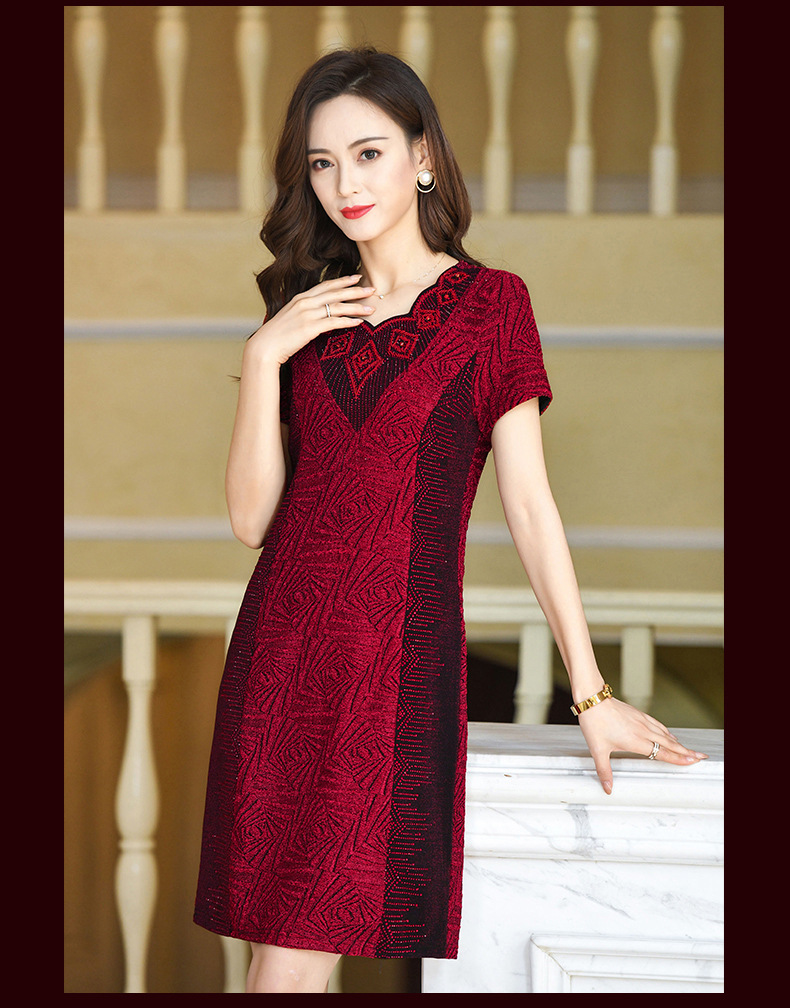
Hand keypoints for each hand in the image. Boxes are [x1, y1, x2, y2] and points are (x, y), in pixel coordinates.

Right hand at [246, 274, 374, 365]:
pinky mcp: (309, 328)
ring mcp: (307, 314)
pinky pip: (333, 322)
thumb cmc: (276, 336)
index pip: (326, 285)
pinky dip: (348, 321)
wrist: (265, 347)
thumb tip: (315, 314)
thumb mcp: (289, 318)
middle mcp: (305, 303)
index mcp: (300, 298)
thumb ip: (302, 312)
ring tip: (371, 308)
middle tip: (372, 289)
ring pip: (337, 307)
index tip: (357, 277)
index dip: (343, 281)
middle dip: (356, 290)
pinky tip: (359, 323)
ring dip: (356, 307)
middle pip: (335, 293)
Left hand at [577, 696, 707, 794]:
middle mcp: (643, 731)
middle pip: (670, 743)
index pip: (663, 753)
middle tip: (701, 756)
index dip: (679, 758)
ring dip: (678, 742)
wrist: (593, 699)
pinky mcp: (638, 713)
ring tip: (689, 749)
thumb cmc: (594, 723)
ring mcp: (642, 721)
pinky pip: (657, 724)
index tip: (693, 762)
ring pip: (665, 733)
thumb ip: (604, 771)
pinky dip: (666, 731)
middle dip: (687, 751)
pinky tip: (669, 734)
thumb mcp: (598, 750)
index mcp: (636, 741)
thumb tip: (608, 788)